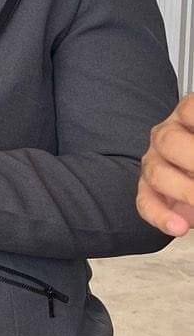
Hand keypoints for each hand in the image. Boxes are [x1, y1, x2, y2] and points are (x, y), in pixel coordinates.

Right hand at [137, 94, 193, 237]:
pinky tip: (180, 226)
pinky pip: (146, 202)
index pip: (190, 109)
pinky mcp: (149, 190)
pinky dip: (162, 217)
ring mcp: (156, 161)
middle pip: (168, 141)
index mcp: (190, 116)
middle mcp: (169, 135)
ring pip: (156, 173)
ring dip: (185, 191)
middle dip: (192, 159)